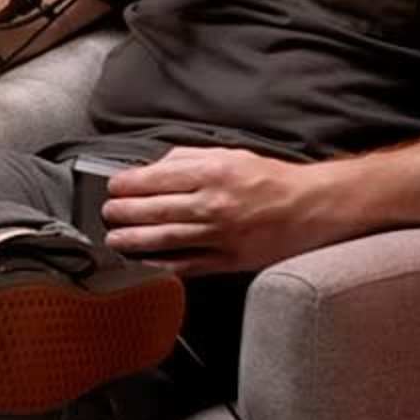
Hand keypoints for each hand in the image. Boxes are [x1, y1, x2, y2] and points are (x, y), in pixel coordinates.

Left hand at [99, 145, 350, 274]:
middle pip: (155, 210)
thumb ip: (188, 159)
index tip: (113, 186)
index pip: (156, 179)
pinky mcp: (229, 260)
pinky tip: (145, 262)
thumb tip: (151, 169)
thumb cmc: (269, 178)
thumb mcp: (229, 154)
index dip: (128, 184)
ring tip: (115, 240)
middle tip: (107, 214)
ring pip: (165, 240)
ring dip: (133, 241)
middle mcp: (214, 204)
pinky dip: (163, 265)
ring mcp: (221, 235)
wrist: (311, 207)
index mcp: (213, 173)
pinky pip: (188, 265)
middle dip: (123, 213)